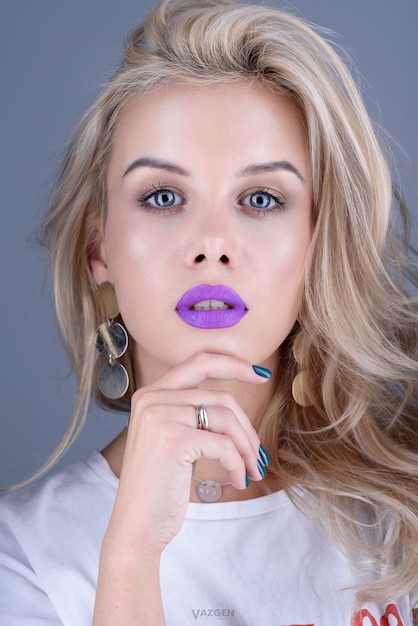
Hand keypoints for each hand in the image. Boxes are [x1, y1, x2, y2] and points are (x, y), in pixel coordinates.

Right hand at [106, 352, 270, 554]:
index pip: (199, 361)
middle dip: (247, 427)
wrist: (135, 528)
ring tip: (251, 470)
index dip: (234, 364)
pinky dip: (238, 463)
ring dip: (247, 448)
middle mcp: (152, 399)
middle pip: (220, 396)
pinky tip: (238, 480)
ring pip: (226, 418)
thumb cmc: (159, 487)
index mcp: (150, 394)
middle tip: (259, 455)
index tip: (261, 375)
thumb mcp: (171, 439)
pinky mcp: (172, 440)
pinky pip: (223, 444)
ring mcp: (160, 417)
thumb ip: (191, 414)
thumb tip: (233, 405)